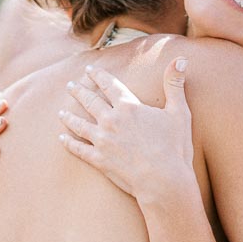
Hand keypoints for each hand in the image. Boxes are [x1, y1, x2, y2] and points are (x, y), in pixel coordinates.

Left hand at [58, 57, 194, 204]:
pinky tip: (62, 139)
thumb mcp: (179, 112)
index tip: (90, 70)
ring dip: (69, 117)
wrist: (164, 181)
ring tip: (61, 112)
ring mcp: (103, 141)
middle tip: (70, 86)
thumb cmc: (174, 148)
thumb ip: (175, 84)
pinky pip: (79, 149)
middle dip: (79, 92)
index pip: (109, 85)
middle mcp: (111, 121)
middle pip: (90, 102)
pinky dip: (69, 143)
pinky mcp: (99, 160)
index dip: (99, 76)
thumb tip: (181, 59)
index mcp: (129, 107)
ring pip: (79, 124)